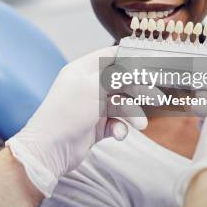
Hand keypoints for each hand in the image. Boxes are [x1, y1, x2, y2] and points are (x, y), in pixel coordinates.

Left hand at [6, 46, 147, 196]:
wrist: (50, 149)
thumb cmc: (67, 112)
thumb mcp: (93, 87)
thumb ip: (117, 76)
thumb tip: (136, 69)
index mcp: (82, 71)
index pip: (110, 57)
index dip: (130, 59)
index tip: (150, 64)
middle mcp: (87, 86)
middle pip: (121, 82)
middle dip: (137, 90)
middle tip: (156, 98)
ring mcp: (92, 107)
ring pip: (122, 104)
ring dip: (132, 114)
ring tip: (139, 125)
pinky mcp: (96, 126)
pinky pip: (116, 123)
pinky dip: (121, 128)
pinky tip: (118, 134)